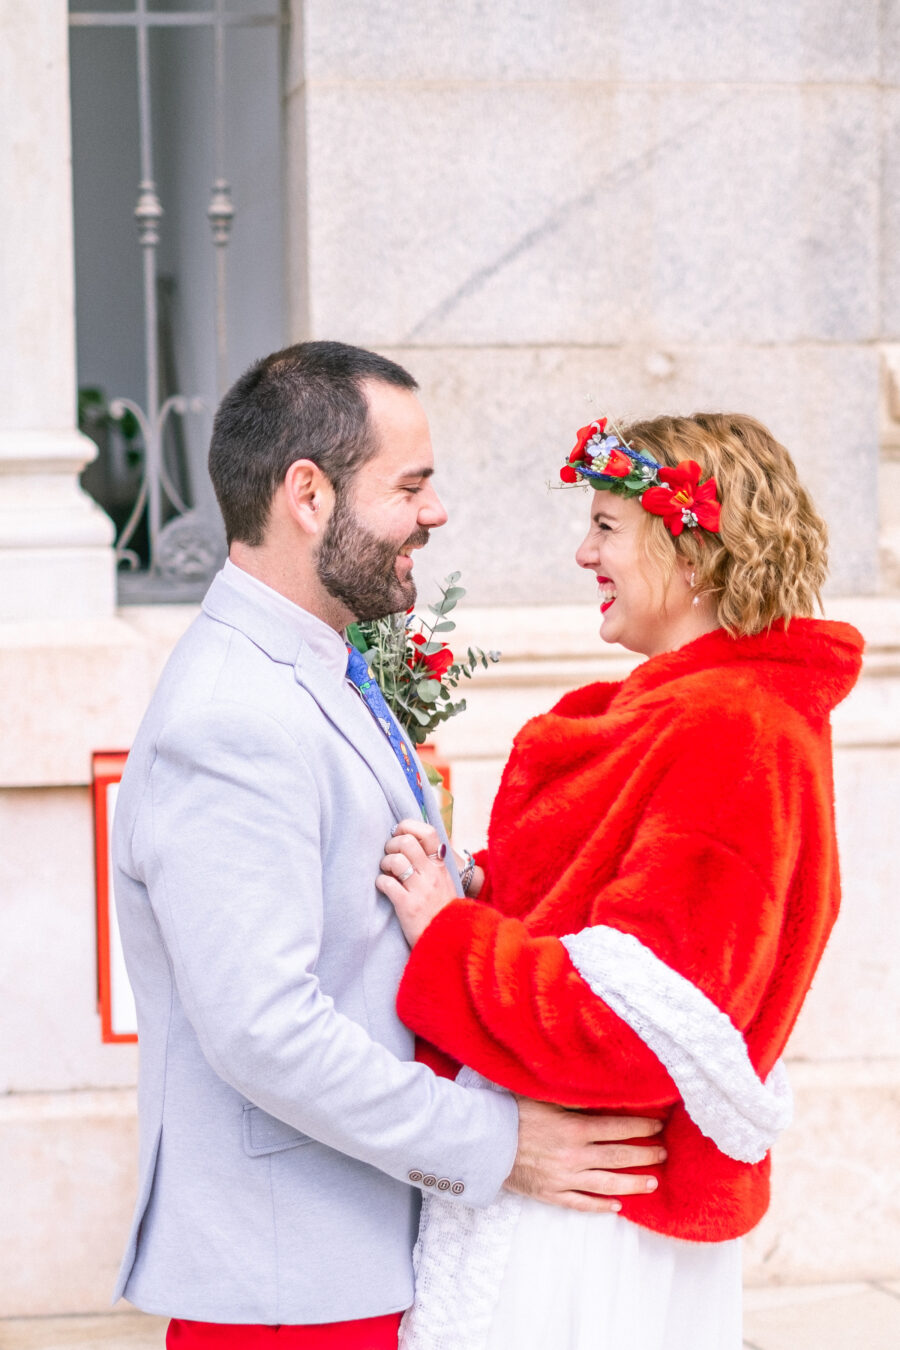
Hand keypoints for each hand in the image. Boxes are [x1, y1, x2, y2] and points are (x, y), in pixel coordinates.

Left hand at [376, 818, 458, 944]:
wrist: (450, 940)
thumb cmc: (442, 910)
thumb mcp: (444, 882)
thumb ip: (431, 864)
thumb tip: (410, 842)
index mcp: (441, 866)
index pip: (427, 832)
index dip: (408, 827)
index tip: (398, 834)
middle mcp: (432, 874)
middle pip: (406, 842)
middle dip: (391, 845)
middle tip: (389, 856)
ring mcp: (420, 890)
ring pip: (395, 860)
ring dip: (384, 864)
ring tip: (386, 873)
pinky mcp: (408, 906)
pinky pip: (387, 883)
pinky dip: (380, 883)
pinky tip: (384, 887)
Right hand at [506, 1097, 665, 1212]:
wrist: (484, 1141)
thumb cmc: (514, 1113)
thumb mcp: (546, 1097)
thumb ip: (574, 1099)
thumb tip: (602, 1093)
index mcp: (574, 1128)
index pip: (618, 1128)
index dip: (641, 1127)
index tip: (659, 1126)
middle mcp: (574, 1156)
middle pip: (618, 1157)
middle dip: (645, 1154)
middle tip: (664, 1154)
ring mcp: (564, 1178)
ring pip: (607, 1184)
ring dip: (633, 1183)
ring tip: (652, 1182)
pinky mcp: (551, 1194)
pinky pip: (581, 1204)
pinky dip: (600, 1206)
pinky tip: (616, 1206)